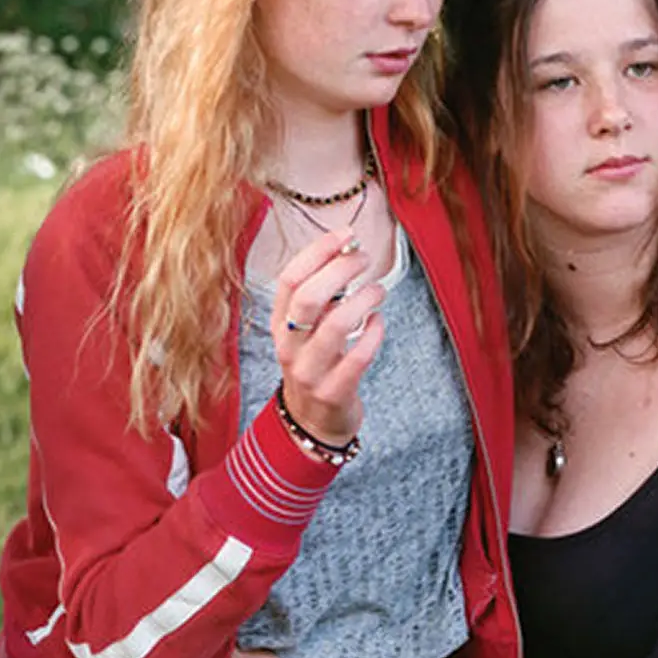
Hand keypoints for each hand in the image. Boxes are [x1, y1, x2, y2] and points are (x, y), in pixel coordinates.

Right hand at [269, 228, 385, 446]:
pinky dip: (374, 333)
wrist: (312, 421)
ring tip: (377, 291)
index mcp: (279, 323)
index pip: (289, 279)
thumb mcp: (306, 329)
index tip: (346, 236)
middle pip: (308, 297)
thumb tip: (347, 250)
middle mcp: (289, 346)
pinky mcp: (334, 392)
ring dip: (363, 300)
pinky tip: (378, 321)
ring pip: (335, 325)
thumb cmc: (316, 362)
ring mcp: (309, 371)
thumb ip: (321, 295)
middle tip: (364, 259)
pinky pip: (359, 357)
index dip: (318, 252)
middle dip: (341, 270)